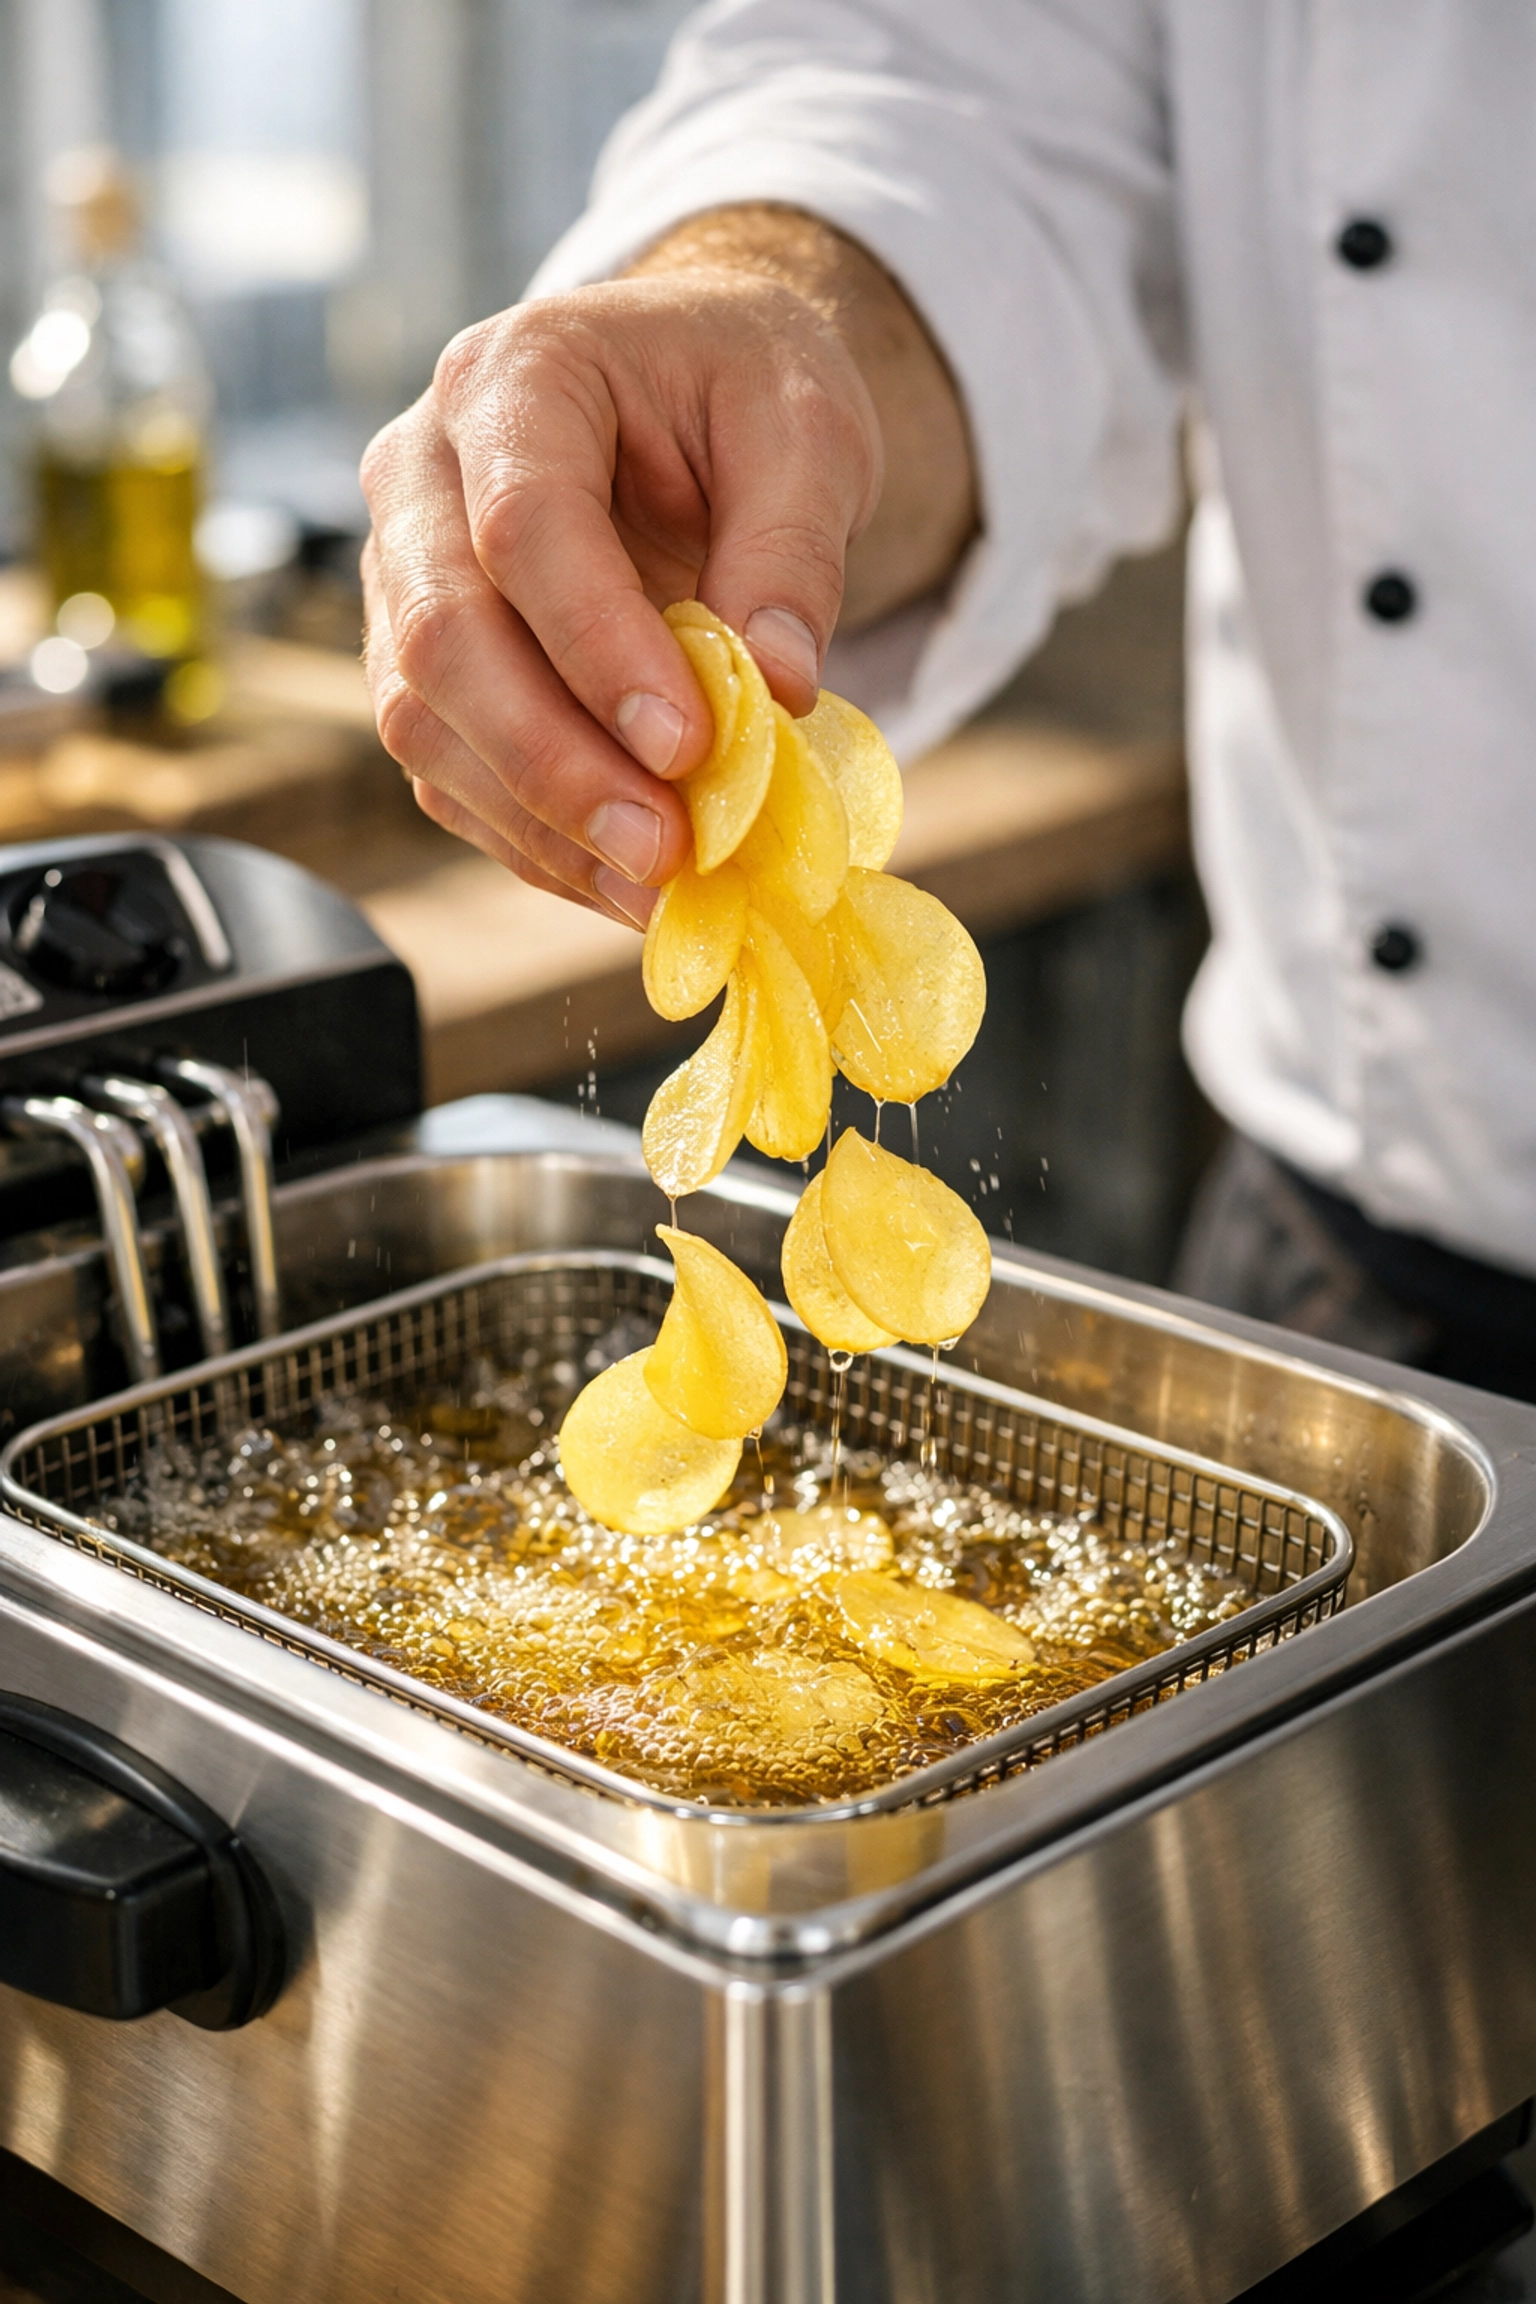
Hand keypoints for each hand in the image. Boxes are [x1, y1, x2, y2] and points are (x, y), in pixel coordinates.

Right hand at [360, 267, 882, 923]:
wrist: (694, 393)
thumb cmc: (742, 393)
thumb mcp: (807, 431)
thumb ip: (794, 549)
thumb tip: (781, 689)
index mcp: (515, 380)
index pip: (525, 525)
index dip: (599, 647)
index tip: (688, 745)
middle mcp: (422, 475)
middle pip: (445, 638)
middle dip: (556, 762)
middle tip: (665, 848)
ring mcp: (403, 577)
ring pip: (424, 721)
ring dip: (540, 822)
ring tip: (656, 885)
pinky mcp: (421, 667)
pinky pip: (450, 774)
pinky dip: (534, 842)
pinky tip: (621, 882)